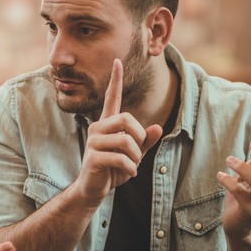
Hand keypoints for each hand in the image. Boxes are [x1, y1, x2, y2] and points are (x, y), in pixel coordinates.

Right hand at [72, 59, 161, 207]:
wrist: (94, 188)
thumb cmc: (113, 169)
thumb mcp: (133, 155)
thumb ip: (144, 141)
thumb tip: (157, 128)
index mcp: (107, 124)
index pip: (110, 97)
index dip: (115, 80)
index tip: (117, 61)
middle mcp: (98, 128)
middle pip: (127, 119)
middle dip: (139, 138)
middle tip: (138, 154)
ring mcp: (93, 142)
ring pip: (126, 141)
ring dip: (136, 157)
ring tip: (132, 166)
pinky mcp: (93, 158)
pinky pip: (121, 158)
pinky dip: (131, 169)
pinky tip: (128, 174)